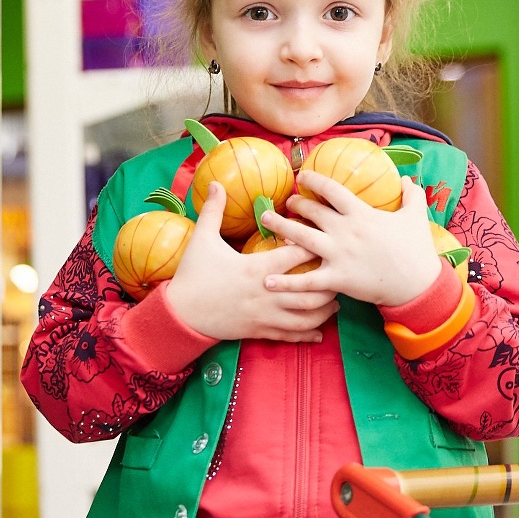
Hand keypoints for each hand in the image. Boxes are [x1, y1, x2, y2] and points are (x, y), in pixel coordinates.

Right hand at [165, 182, 339, 342]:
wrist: (180, 314)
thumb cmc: (193, 275)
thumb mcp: (202, 239)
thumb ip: (213, 211)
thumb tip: (216, 182)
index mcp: (258, 267)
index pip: (297, 254)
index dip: (315, 245)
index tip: (325, 238)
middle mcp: (268, 292)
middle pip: (311, 289)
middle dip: (329, 282)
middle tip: (338, 274)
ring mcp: (266, 315)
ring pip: (306, 316)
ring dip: (324, 310)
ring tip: (335, 302)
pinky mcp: (260, 331)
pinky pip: (290, 336)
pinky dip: (308, 335)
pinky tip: (319, 334)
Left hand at [261, 171, 442, 306]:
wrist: (417, 284)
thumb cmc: (416, 250)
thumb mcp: (416, 217)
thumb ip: (412, 195)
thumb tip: (408, 179)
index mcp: (361, 214)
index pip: (332, 189)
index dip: (314, 180)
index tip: (302, 176)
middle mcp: (345, 231)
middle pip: (312, 211)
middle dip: (295, 204)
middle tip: (286, 202)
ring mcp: (338, 255)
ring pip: (301, 238)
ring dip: (281, 227)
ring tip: (265, 220)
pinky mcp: (336, 279)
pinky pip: (306, 281)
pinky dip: (286, 282)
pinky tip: (267, 280)